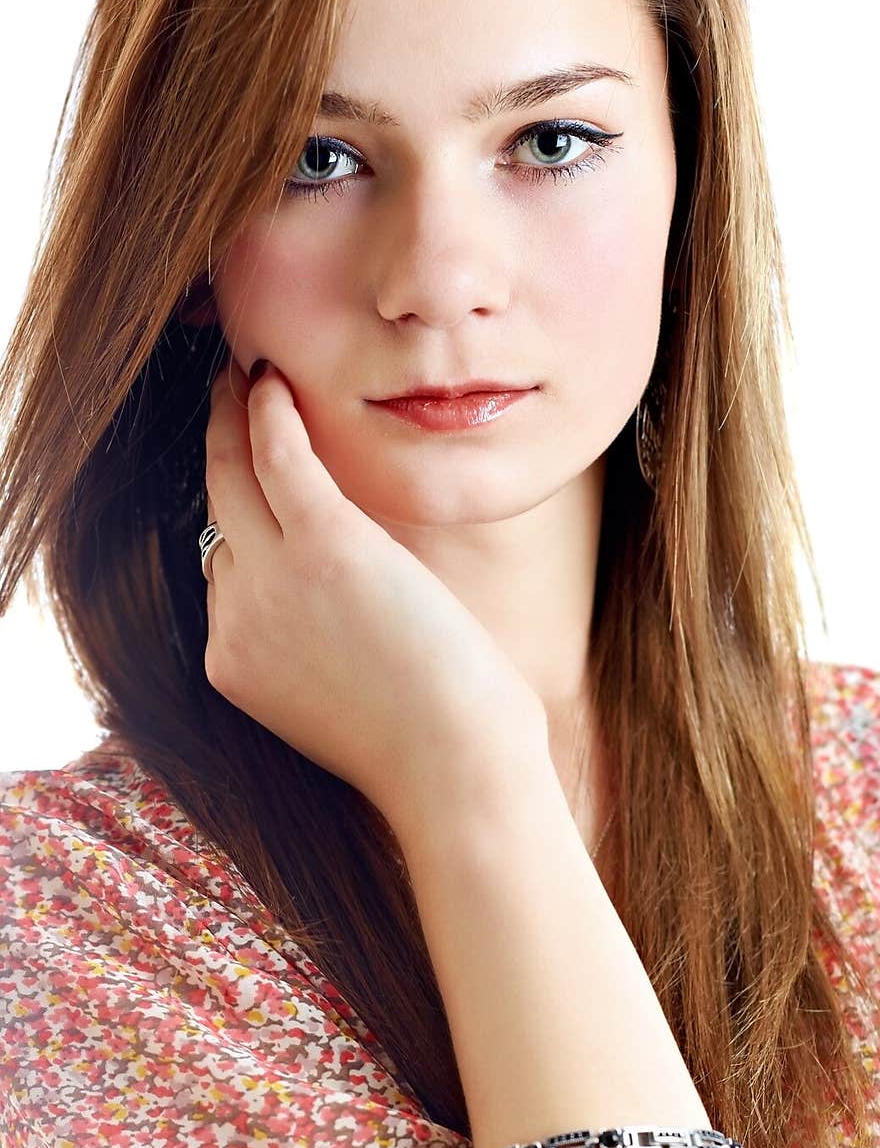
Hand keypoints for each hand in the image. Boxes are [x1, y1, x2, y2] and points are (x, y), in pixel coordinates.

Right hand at [203, 357, 547, 843]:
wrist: (455, 771)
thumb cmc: (430, 743)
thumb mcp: (346, 695)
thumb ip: (319, 643)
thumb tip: (343, 598)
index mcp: (236, 662)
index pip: (227, 571)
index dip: (240, 519)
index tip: (245, 476)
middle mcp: (233, 619)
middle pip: (216, 511)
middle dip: (217, 449)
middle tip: (223, 400)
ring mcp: (269, 581)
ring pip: (232, 475)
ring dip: (232, 416)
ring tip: (242, 376)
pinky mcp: (322, 545)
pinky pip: (277, 458)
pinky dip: (269, 413)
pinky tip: (272, 380)